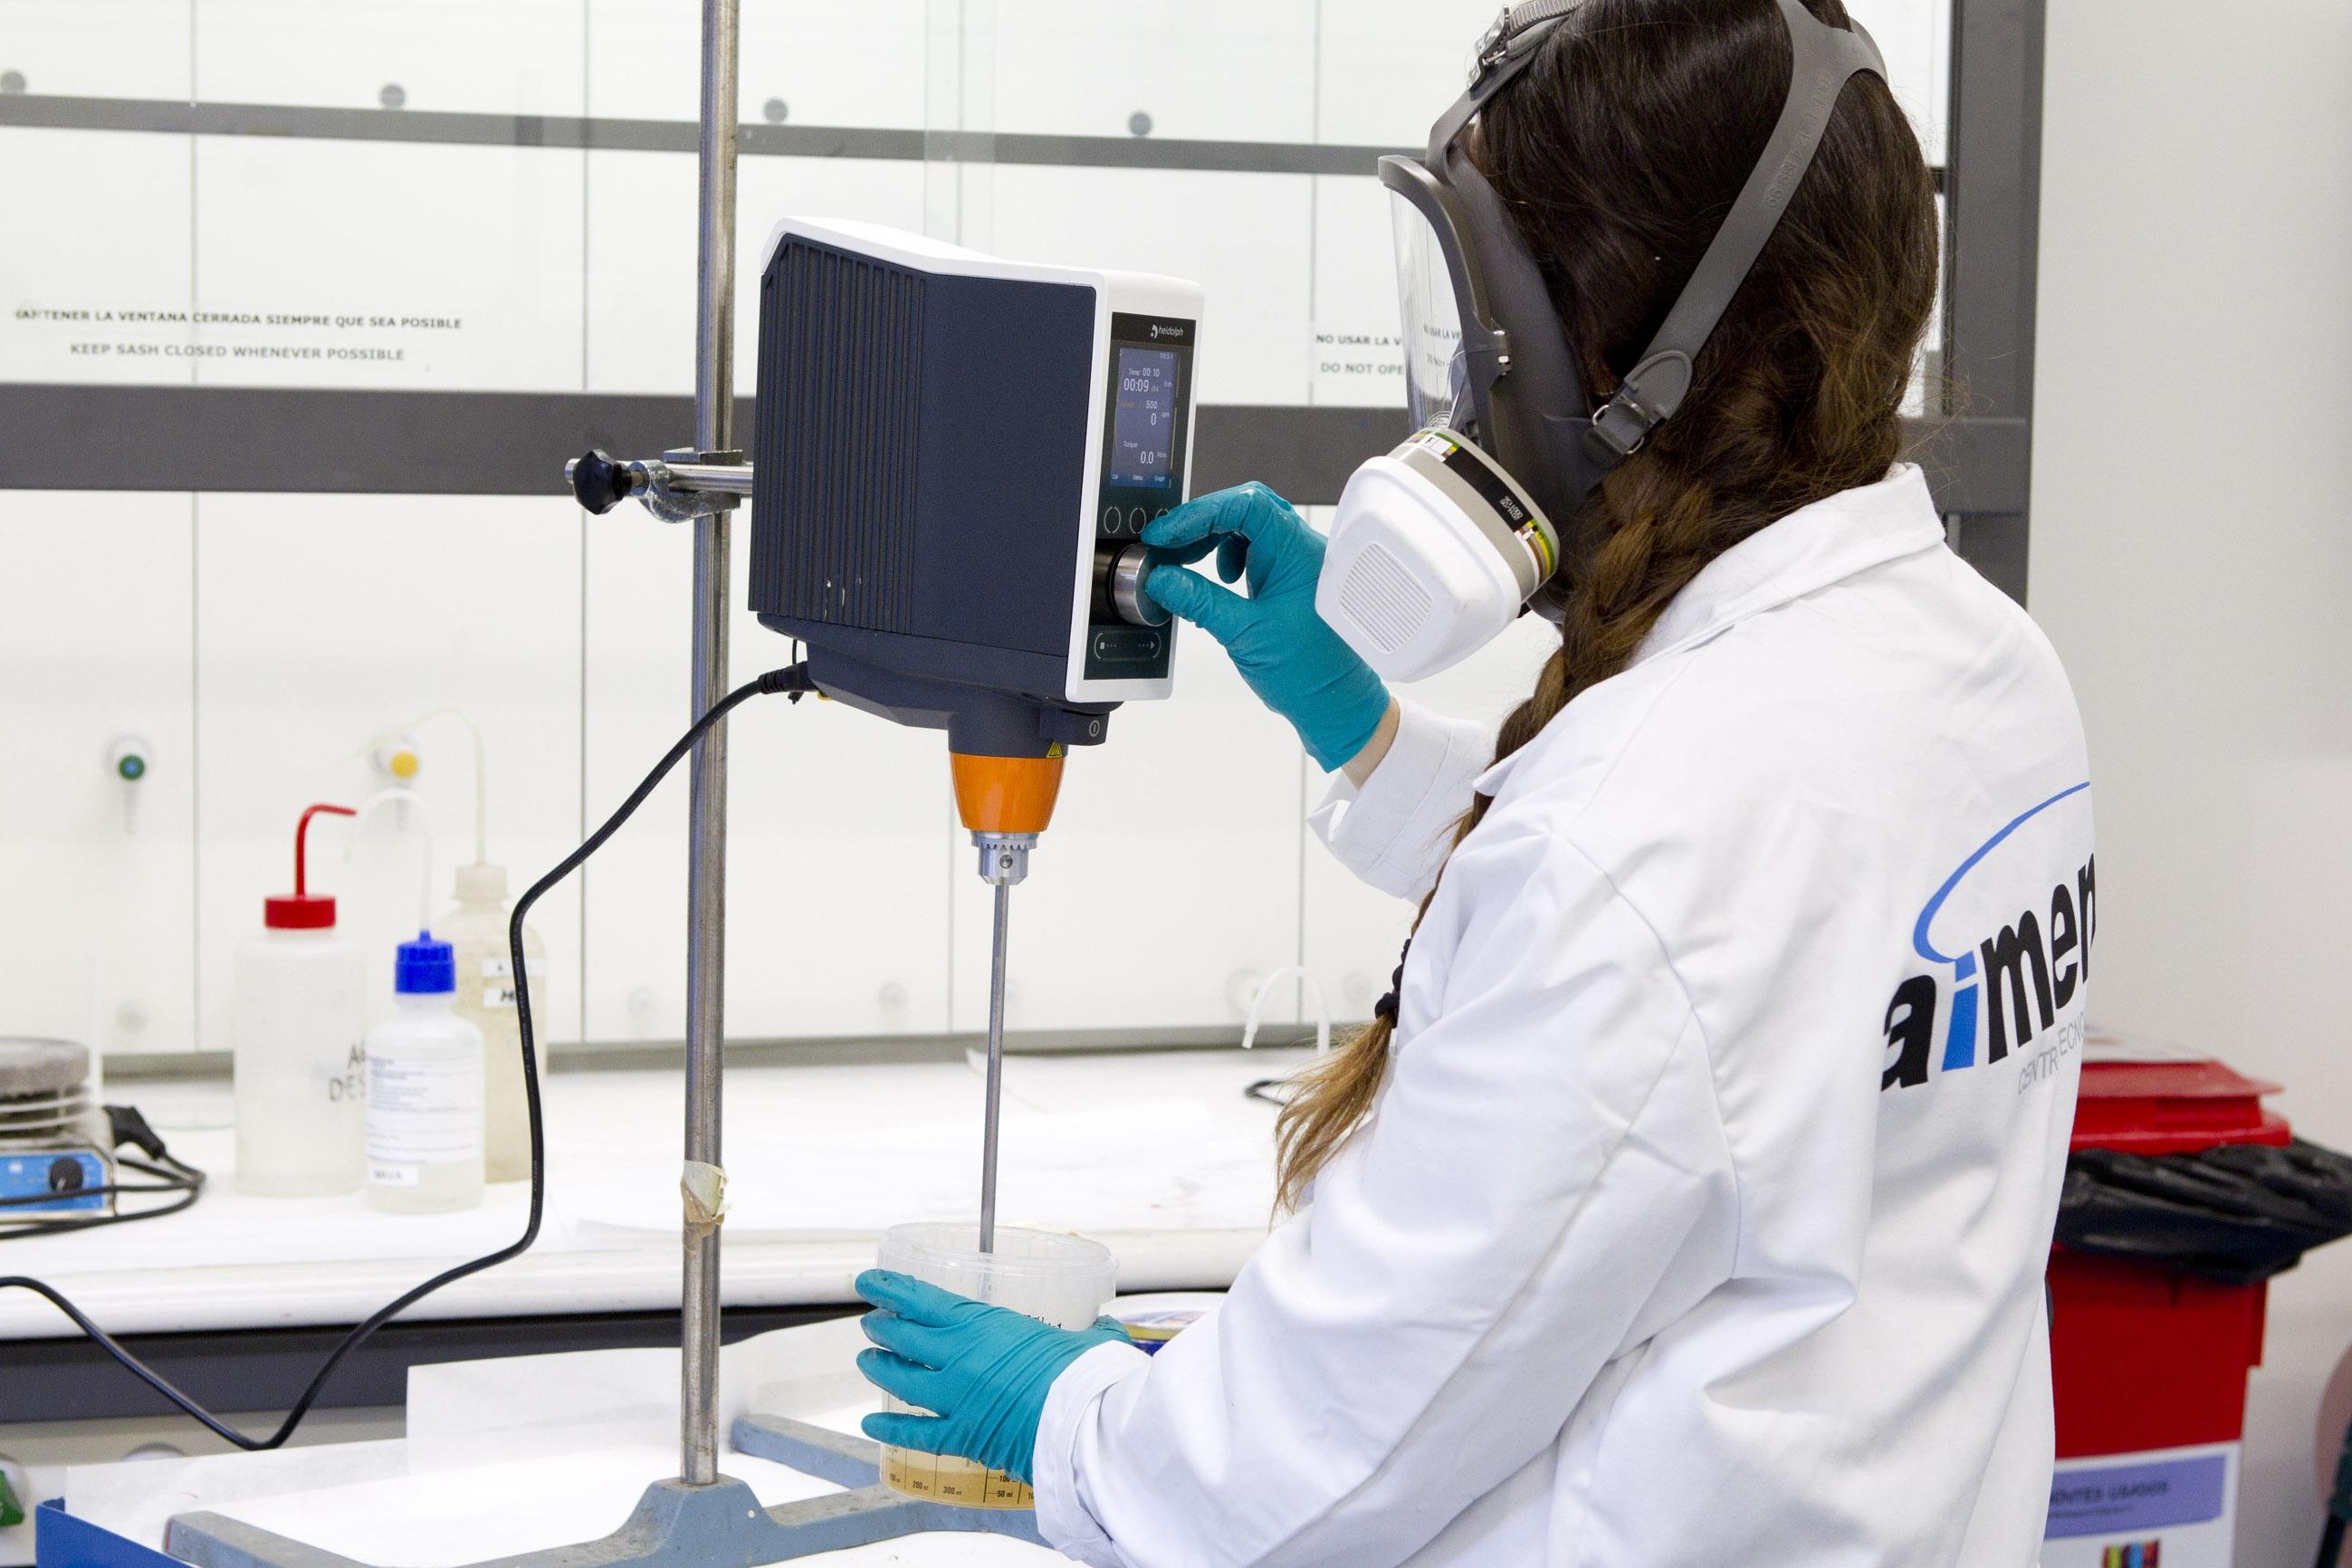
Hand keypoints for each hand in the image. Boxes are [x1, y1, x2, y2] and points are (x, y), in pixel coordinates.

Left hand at [856, 1270, 1132, 1485]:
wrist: (1083, 1426)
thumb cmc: (1086, 1375)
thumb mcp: (1089, 1341)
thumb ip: (1091, 1332)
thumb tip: (1106, 1329)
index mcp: (984, 1324)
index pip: (922, 1300)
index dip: (889, 1289)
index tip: (868, 1282)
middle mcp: (959, 1357)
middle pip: (903, 1337)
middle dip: (882, 1328)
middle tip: (872, 1322)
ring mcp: (955, 1397)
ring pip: (901, 1379)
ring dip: (879, 1367)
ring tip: (866, 1360)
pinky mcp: (961, 1435)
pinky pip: (916, 1433)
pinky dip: (890, 1428)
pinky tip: (871, 1423)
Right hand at [1142, 483, 1392, 771]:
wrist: (1336, 703)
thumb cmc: (1310, 673)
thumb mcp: (1245, 636)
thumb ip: (1200, 602)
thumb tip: (1161, 578)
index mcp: (1299, 553)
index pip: (1246, 506)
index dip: (1200, 513)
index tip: (1166, 534)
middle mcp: (1302, 549)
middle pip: (1245, 509)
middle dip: (1201, 523)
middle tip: (1166, 544)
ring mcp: (1297, 562)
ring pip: (1248, 528)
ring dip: (1212, 539)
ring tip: (1183, 562)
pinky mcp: (1289, 577)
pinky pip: (1255, 550)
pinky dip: (1226, 556)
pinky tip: (1218, 578)